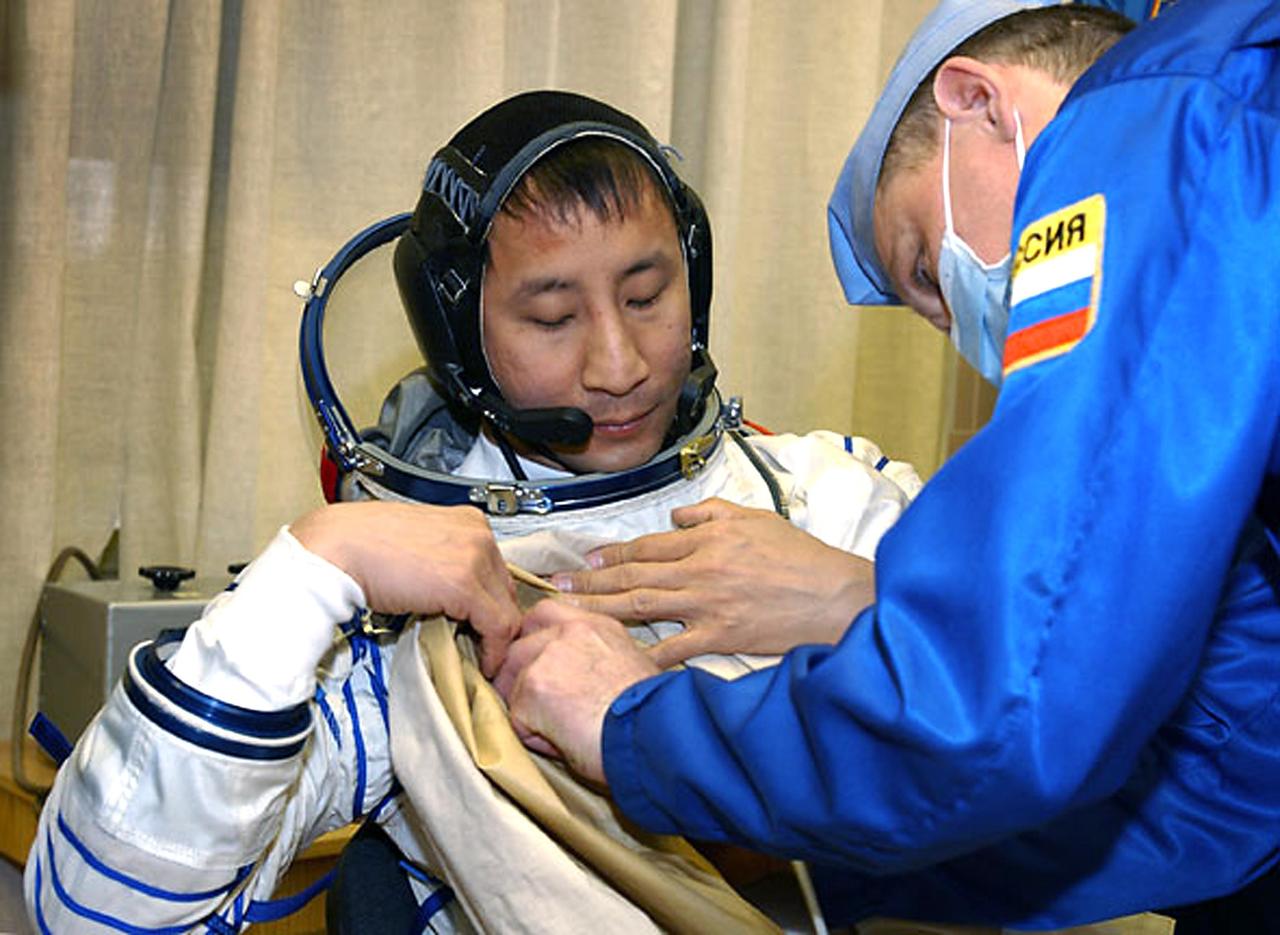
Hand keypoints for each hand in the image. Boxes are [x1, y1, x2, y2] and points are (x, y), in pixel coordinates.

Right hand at [290, 501, 518, 675]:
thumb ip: (445, 563)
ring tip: (479, 657)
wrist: (336, 550)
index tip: (483, 627)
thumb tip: (456, 595)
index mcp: (468, 521)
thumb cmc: (363, 547)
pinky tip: (481, 662)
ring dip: (495, 639)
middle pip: (506, 589)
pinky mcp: (465, 585)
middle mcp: (479, 534)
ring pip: (507, 610)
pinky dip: (492, 651)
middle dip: (495, 621)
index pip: (497, 570)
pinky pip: (497, 626)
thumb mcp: (419, 545)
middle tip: (482, 647)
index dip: (492, 604)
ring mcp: (475, 557)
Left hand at [494, 600, 660, 784]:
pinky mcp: (533, 688)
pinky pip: (517, 718)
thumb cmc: (654, 714)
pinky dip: (533, 736)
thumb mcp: (632, 666)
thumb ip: (597, 658)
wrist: (654, 733)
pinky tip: (563, 742)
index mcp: (596, 625)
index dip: (534, 641)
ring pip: (512, 681)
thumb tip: (579, 679)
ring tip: (560, 729)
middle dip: (521, 677)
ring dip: (527, 708)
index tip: (540, 666)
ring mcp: (547, 656)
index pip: (545, 614)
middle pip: (519, 645)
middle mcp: (569, 631)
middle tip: (543, 706)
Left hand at [550, 498, 874, 667]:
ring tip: (570, 611)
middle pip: (633, 574)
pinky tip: (616, 660)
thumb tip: (675, 519)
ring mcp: (707, 605)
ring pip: (641, 605)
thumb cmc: (802, 558)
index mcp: (708, 539)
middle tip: (556, 585)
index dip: (612, 553)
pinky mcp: (721, 636)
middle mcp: (700, 569)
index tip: (586, 560)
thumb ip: (711, 513)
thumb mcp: (756, 519)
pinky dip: (644, 654)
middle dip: (591, 580)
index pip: (648, 545)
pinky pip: (673, 648)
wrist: (837, 596)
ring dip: (600, 607)